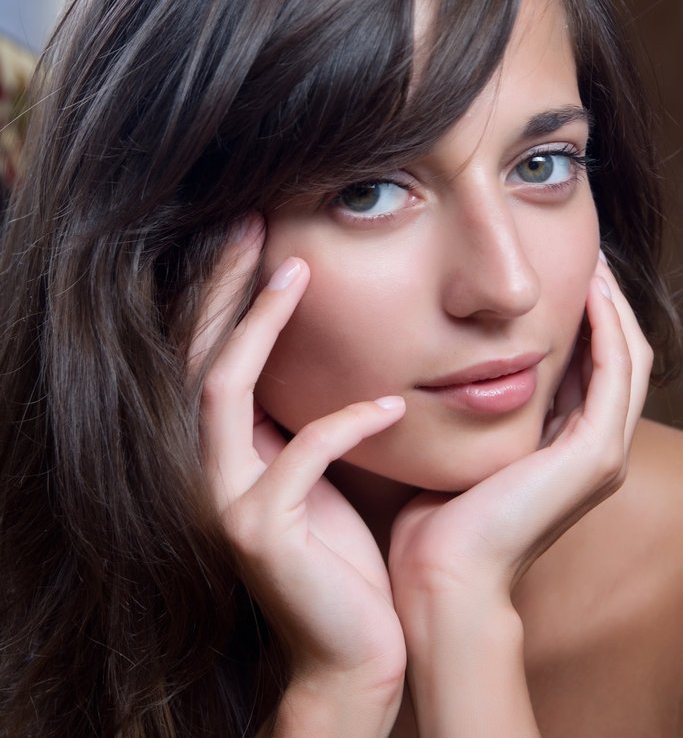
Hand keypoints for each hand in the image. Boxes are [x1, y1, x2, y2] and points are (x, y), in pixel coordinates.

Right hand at [189, 218, 406, 704]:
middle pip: (197, 356)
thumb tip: (325, 344)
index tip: (255, 232)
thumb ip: (304, 414)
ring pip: (221, 390)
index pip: (209, 354)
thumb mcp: (318, 468)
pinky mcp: (261, 533)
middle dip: (222, 287)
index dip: (225, 293)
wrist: (355, 647)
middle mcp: (210, 469)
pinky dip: (345, 424)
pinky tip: (394, 402)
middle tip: (253, 224)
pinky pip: (300, 459)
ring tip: (298, 274)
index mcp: (228, 451)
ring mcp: (227, 500)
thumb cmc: (345, 553)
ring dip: (258, 327)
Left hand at [389, 256, 651, 604]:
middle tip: (588, 252)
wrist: (441, 573)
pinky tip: (590, 291)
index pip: (592, 363)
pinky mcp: (594, 456)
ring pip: (628, 356)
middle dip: (606, 300)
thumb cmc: (437, 513)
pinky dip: (608, 328)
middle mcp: (594, 448)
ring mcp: (600, 454)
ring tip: (594, 260)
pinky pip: (615, 373)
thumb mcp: (464, 442)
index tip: (562, 270)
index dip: (585, 314)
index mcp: (567, 446)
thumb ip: (476, 406)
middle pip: (619, 353)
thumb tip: (450, 361)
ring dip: (614, 304)